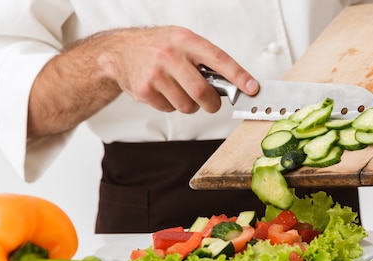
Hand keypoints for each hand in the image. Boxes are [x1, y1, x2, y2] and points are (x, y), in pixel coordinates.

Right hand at [98, 26, 258, 113]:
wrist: (120, 51)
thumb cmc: (158, 47)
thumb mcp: (183, 42)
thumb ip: (205, 60)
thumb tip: (234, 83)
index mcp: (186, 40)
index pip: (219, 60)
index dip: (238, 76)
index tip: (252, 88)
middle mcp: (171, 55)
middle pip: (202, 92)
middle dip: (212, 104)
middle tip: (212, 103)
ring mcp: (156, 73)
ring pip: (187, 106)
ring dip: (189, 105)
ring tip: (179, 90)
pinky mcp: (145, 90)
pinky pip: (170, 109)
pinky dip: (171, 105)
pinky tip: (163, 91)